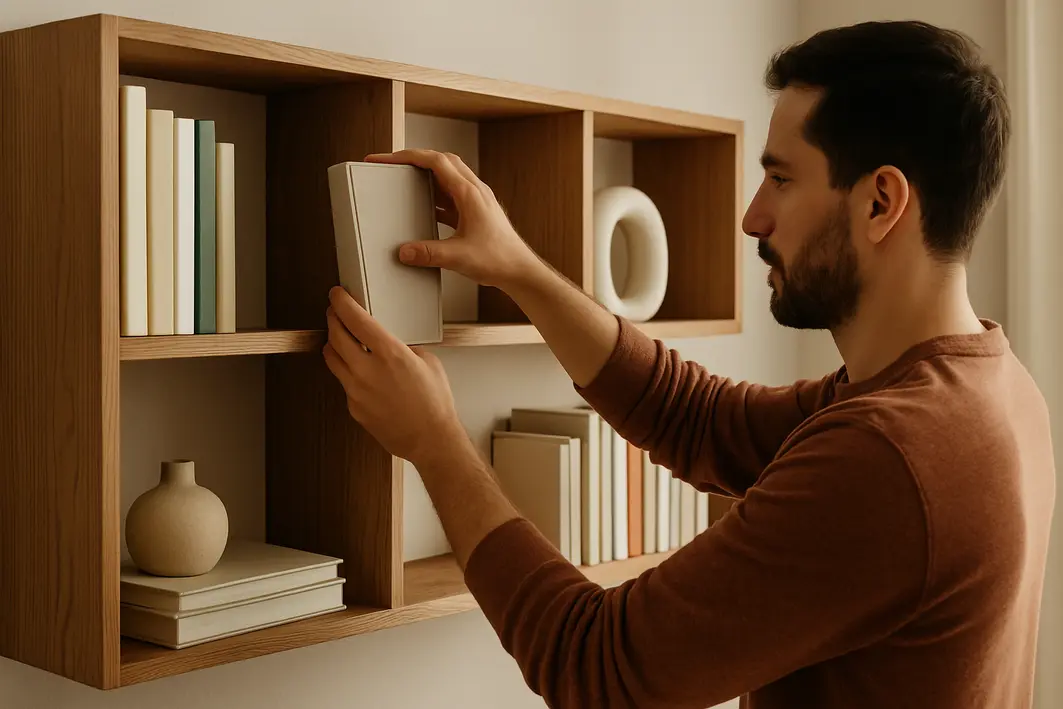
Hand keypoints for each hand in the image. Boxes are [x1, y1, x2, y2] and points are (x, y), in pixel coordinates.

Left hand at [322, 285, 467, 466]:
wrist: (431, 439)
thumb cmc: (434, 405)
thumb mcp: (428, 362)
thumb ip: (404, 347)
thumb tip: (391, 342)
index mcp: (390, 354)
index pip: (355, 319)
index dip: (341, 302)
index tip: (337, 295)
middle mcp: (368, 371)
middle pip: (335, 335)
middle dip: (332, 318)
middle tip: (335, 313)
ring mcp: (357, 390)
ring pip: (331, 358)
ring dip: (334, 343)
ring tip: (340, 339)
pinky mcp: (353, 407)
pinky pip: (343, 382)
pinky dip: (347, 372)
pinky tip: (359, 371)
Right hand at [363, 149, 541, 289]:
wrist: (520, 271)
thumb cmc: (499, 259)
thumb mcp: (458, 257)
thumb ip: (428, 253)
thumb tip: (404, 251)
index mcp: (470, 193)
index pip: (436, 162)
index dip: (408, 156)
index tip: (388, 159)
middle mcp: (474, 191)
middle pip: (441, 161)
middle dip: (414, 159)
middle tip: (393, 165)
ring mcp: (476, 201)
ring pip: (448, 176)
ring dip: (426, 176)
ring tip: (404, 182)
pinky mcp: (476, 212)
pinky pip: (451, 195)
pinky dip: (435, 195)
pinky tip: (424, 206)